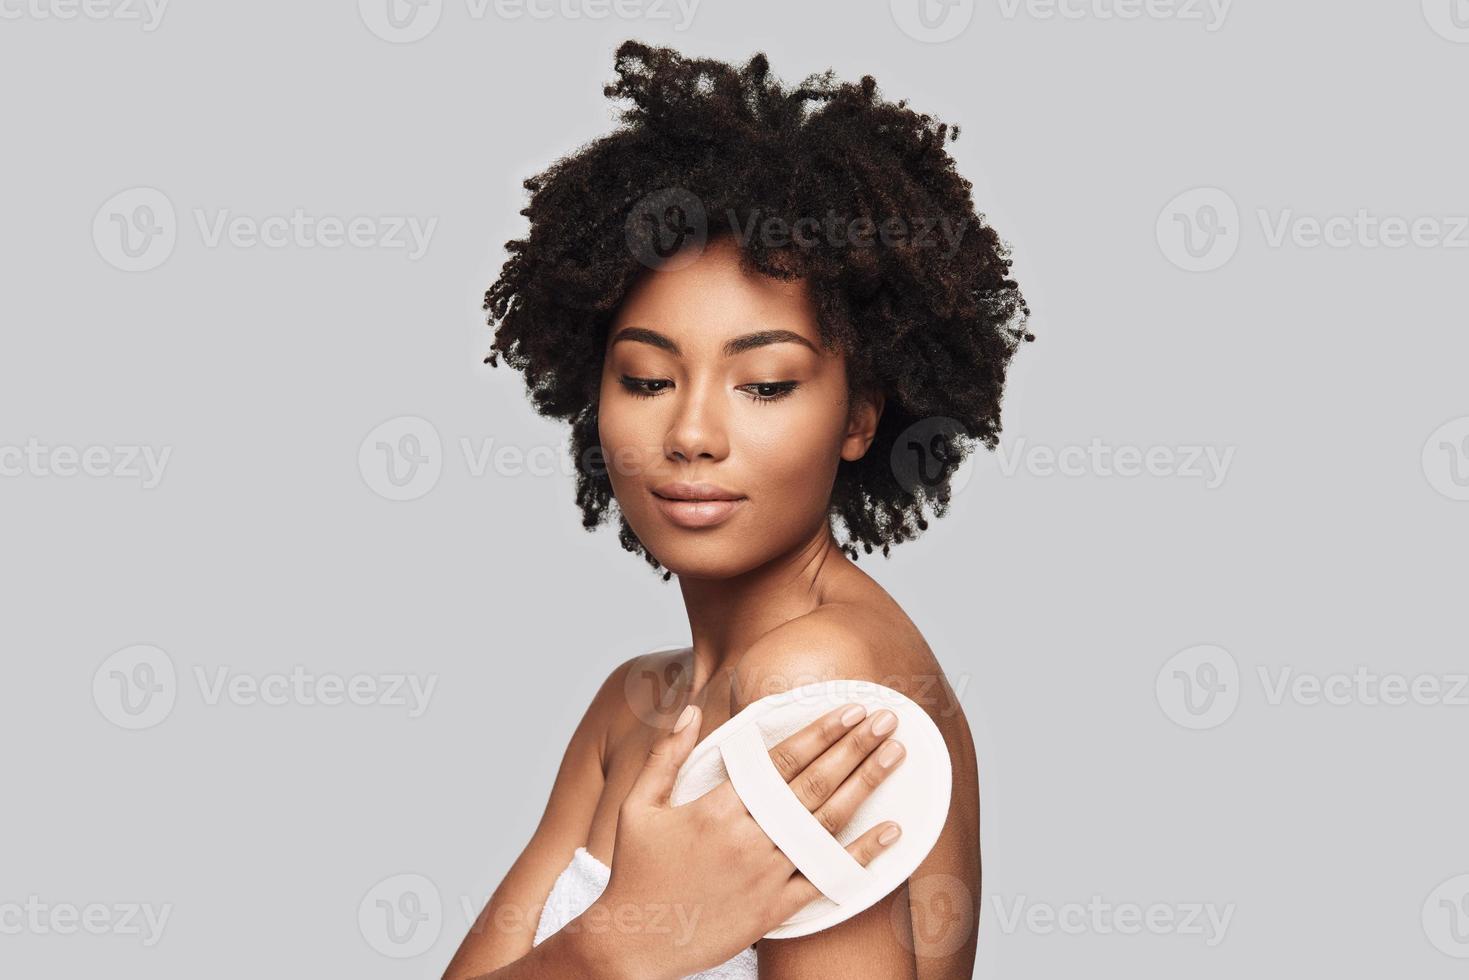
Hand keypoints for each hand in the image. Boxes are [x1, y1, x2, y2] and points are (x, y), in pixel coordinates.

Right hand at [581, 701, 906, 979]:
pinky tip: (890, 832)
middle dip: (853, 747)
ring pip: (825, 823)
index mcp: (717, 808)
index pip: (781, 760)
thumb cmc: (636, 871)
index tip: (849, 709)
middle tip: (885, 720)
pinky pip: (824, 878)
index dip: (819, 731)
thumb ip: (667, 755)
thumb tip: (690, 710)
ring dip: (864, 785)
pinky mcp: (774, 909)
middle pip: (813, 783)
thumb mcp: (639, 805)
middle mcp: (748, 837)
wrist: (635, 943)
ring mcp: (765, 875)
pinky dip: (860, 855)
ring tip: (894, 756)